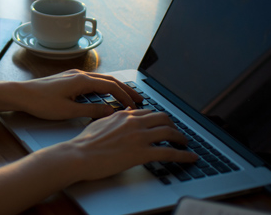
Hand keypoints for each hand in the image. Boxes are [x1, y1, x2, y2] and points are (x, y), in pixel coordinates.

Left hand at [15, 69, 142, 119]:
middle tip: (139, 98)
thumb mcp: (68, 111)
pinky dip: (104, 87)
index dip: (125, 96)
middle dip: (126, 89)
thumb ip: (91, 111)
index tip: (135, 106)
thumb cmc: (41, 102)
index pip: (111, 86)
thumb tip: (110, 112)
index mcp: (82, 80)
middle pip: (109, 80)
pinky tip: (105, 94)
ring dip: (115, 87)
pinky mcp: (68, 79)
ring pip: (101, 79)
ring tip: (126, 97)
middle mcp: (80, 74)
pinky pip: (92, 81)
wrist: (21, 94)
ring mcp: (74, 75)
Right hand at [65, 109, 197, 181]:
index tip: (163, 123)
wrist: (79, 155)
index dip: (159, 118)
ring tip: (185, 144)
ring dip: (181, 138)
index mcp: (124, 115)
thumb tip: (121, 114)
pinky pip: (169, 152)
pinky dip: (184, 155)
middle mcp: (134, 122)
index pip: (148, 112)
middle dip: (173, 125)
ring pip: (169, 132)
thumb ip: (113, 118)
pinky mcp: (142, 153)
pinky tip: (190, 158)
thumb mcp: (99, 123)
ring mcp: (139, 137)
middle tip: (177, 132)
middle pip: (163, 118)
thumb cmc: (85, 143)